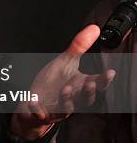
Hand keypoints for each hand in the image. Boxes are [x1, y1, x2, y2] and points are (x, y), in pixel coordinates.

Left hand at [11, 24, 114, 139]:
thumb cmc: (53, 83)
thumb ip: (79, 47)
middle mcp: (72, 99)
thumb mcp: (65, 62)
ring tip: (65, 88)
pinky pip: (39, 113)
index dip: (104, 80)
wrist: (34, 102)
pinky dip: (36, 107)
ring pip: (66, 108)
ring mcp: (57, 108)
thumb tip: (94, 28)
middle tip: (90, 83)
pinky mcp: (41, 114)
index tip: (110, 72)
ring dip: (67, 99)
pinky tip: (32, 99)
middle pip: (85, 99)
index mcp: (79, 86)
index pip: (96, 84)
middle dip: (88, 92)